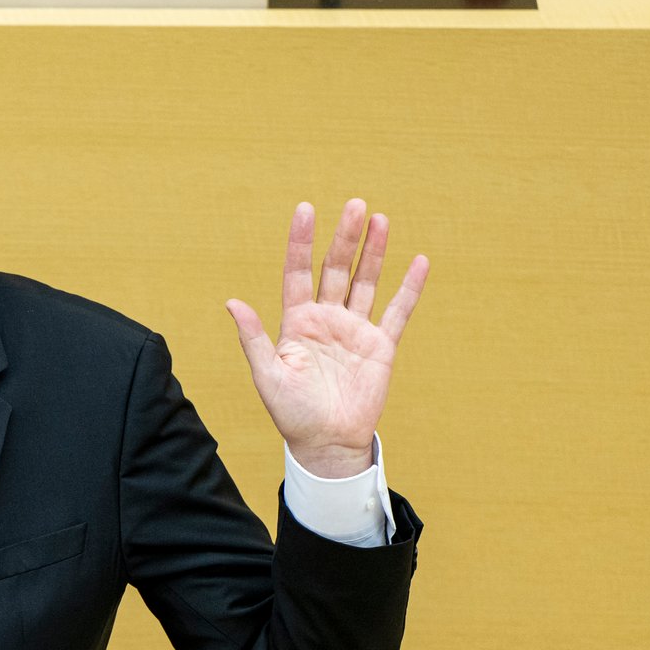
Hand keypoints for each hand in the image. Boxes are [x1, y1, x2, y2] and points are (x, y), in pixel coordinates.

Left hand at [225, 200, 428, 478]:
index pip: (297, 272)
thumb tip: (232, 302)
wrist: (326, 443)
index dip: (301, 242)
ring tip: (379, 219)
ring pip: (365, 282)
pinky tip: (418, 261)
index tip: (305, 210)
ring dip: (373, 252)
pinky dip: (409, 288)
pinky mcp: (380, 345)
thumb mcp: (267, 375)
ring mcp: (354, 330)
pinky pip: (397, 311)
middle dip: (345, 238)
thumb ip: (253, 337)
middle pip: (336, 269)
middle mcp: (326, 319)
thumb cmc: (291, 413)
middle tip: (355, 205)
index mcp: (296, 322)